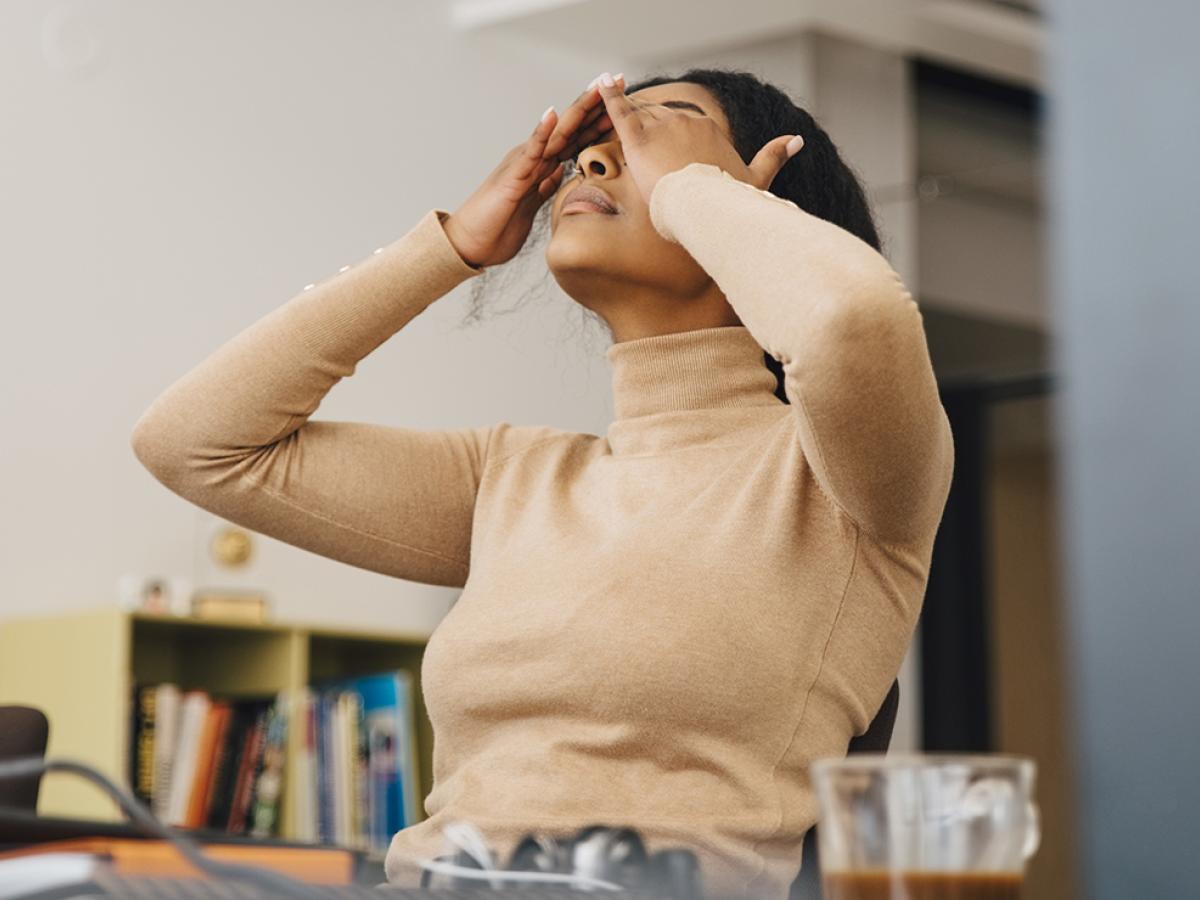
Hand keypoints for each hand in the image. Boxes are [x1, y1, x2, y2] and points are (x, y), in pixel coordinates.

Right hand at [442, 75, 625, 269]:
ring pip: (556, 132)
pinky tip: (552, 115)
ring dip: (577, 110)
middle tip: (619, 79)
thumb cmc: (498, 226)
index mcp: (542, 166)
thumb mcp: (532, 205)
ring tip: (596, 88)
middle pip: (570, 126)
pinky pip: (530, 152)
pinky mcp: (513, 176)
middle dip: (595, 104)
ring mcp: (523, 164)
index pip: (575, 138)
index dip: (599, 120)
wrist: (471, 243)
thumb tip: (561, 174)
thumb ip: (545, 186)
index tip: (624, 102)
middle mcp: (534, 158)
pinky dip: (541, 133)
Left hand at [592, 73, 802, 204]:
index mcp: (708, 129)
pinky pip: (620, 112)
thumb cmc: (730, 201)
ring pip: (642, 119)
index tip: (668, 159)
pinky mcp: (640, 140)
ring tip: (626, 143)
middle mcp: (687, 121)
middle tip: (639, 157)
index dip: (673, 142)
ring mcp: (663, 128)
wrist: (708, 211)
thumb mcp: (757, 179)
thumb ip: (775, 157)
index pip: (684, 127)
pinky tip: (600, 84)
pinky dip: (609, 97)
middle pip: (662, 122)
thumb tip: (798, 139)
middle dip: (651, 137)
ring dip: (629, 125)